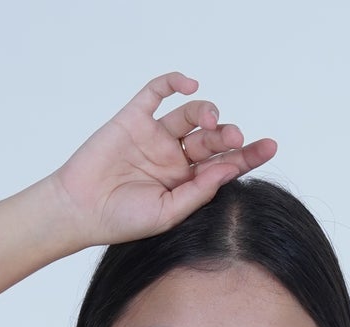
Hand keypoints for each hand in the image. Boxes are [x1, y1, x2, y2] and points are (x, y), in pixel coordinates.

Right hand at [48, 71, 276, 247]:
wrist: (80, 210)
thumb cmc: (122, 220)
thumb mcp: (167, 214)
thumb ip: (197, 194)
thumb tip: (228, 171)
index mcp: (186, 183)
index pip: (224, 165)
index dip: (248, 155)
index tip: (269, 146)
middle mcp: (175, 157)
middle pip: (212, 138)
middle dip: (228, 136)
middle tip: (236, 138)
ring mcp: (155, 136)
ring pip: (191, 114)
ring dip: (207, 111)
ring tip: (212, 121)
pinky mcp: (134, 118)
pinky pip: (157, 92)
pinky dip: (174, 82)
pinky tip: (189, 84)